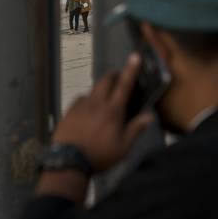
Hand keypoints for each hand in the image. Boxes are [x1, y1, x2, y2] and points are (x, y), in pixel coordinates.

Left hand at [53, 53, 153, 172]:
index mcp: (112, 111)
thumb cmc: (100, 156)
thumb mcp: (123, 148)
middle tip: (119, 79)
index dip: (131, 70)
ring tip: (104, 101)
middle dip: (114, 76)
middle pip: (106, 80)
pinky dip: (87, 100)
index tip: (135, 56)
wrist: (68, 161)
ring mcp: (81, 105)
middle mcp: (96, 103)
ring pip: (93, 89)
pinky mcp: (69, 111)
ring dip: (101, 90)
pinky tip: (88, 111)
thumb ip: (135, 130)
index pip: (124, 85)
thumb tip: (149, 116)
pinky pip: (80, 99)